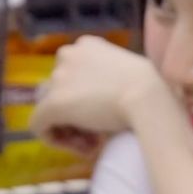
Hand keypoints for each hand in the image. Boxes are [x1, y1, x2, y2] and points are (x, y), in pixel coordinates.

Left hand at [32, 36, 161, 150]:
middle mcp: (68, 55)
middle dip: (76, 116)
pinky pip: (39, 125)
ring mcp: (59, 78)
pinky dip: (55, 140)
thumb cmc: (153, 87)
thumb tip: (109, 100)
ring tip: (93, 144)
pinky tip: (81, 148)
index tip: (103, 117)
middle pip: (59, 92)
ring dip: (70, 129)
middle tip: (98, 135)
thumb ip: (112, 80)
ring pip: (50, 110)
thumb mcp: (130, 74)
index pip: (72, 75)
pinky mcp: (53, 103)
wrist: (149, 97)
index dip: (84, 101)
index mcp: (87, 45)